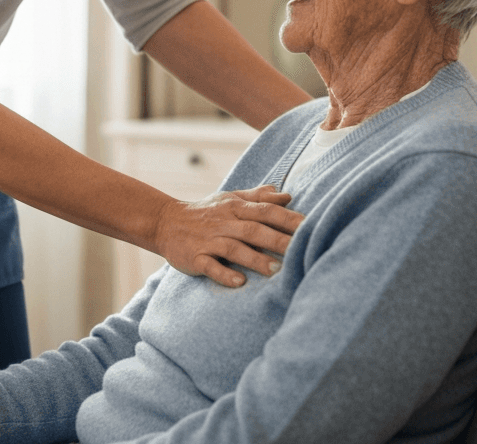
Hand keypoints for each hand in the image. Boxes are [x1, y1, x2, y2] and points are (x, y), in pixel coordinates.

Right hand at [153, 184, 302, 286]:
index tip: (311, 226)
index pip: (265, 211)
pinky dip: (224, 274)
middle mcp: (224, 222)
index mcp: (235, 207)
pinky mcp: (195, 257)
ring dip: (255, 258)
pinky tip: (239, 282)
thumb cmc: (205, 212)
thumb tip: (285, 194)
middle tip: (302, 250)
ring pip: (234, 248)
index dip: (288, 218)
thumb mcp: (229, 199)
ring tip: (276, 270)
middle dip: (278, 239)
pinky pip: (210, 266)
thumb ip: (257, 197)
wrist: (165, 222)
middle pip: (254, 229)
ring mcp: (209, 240)